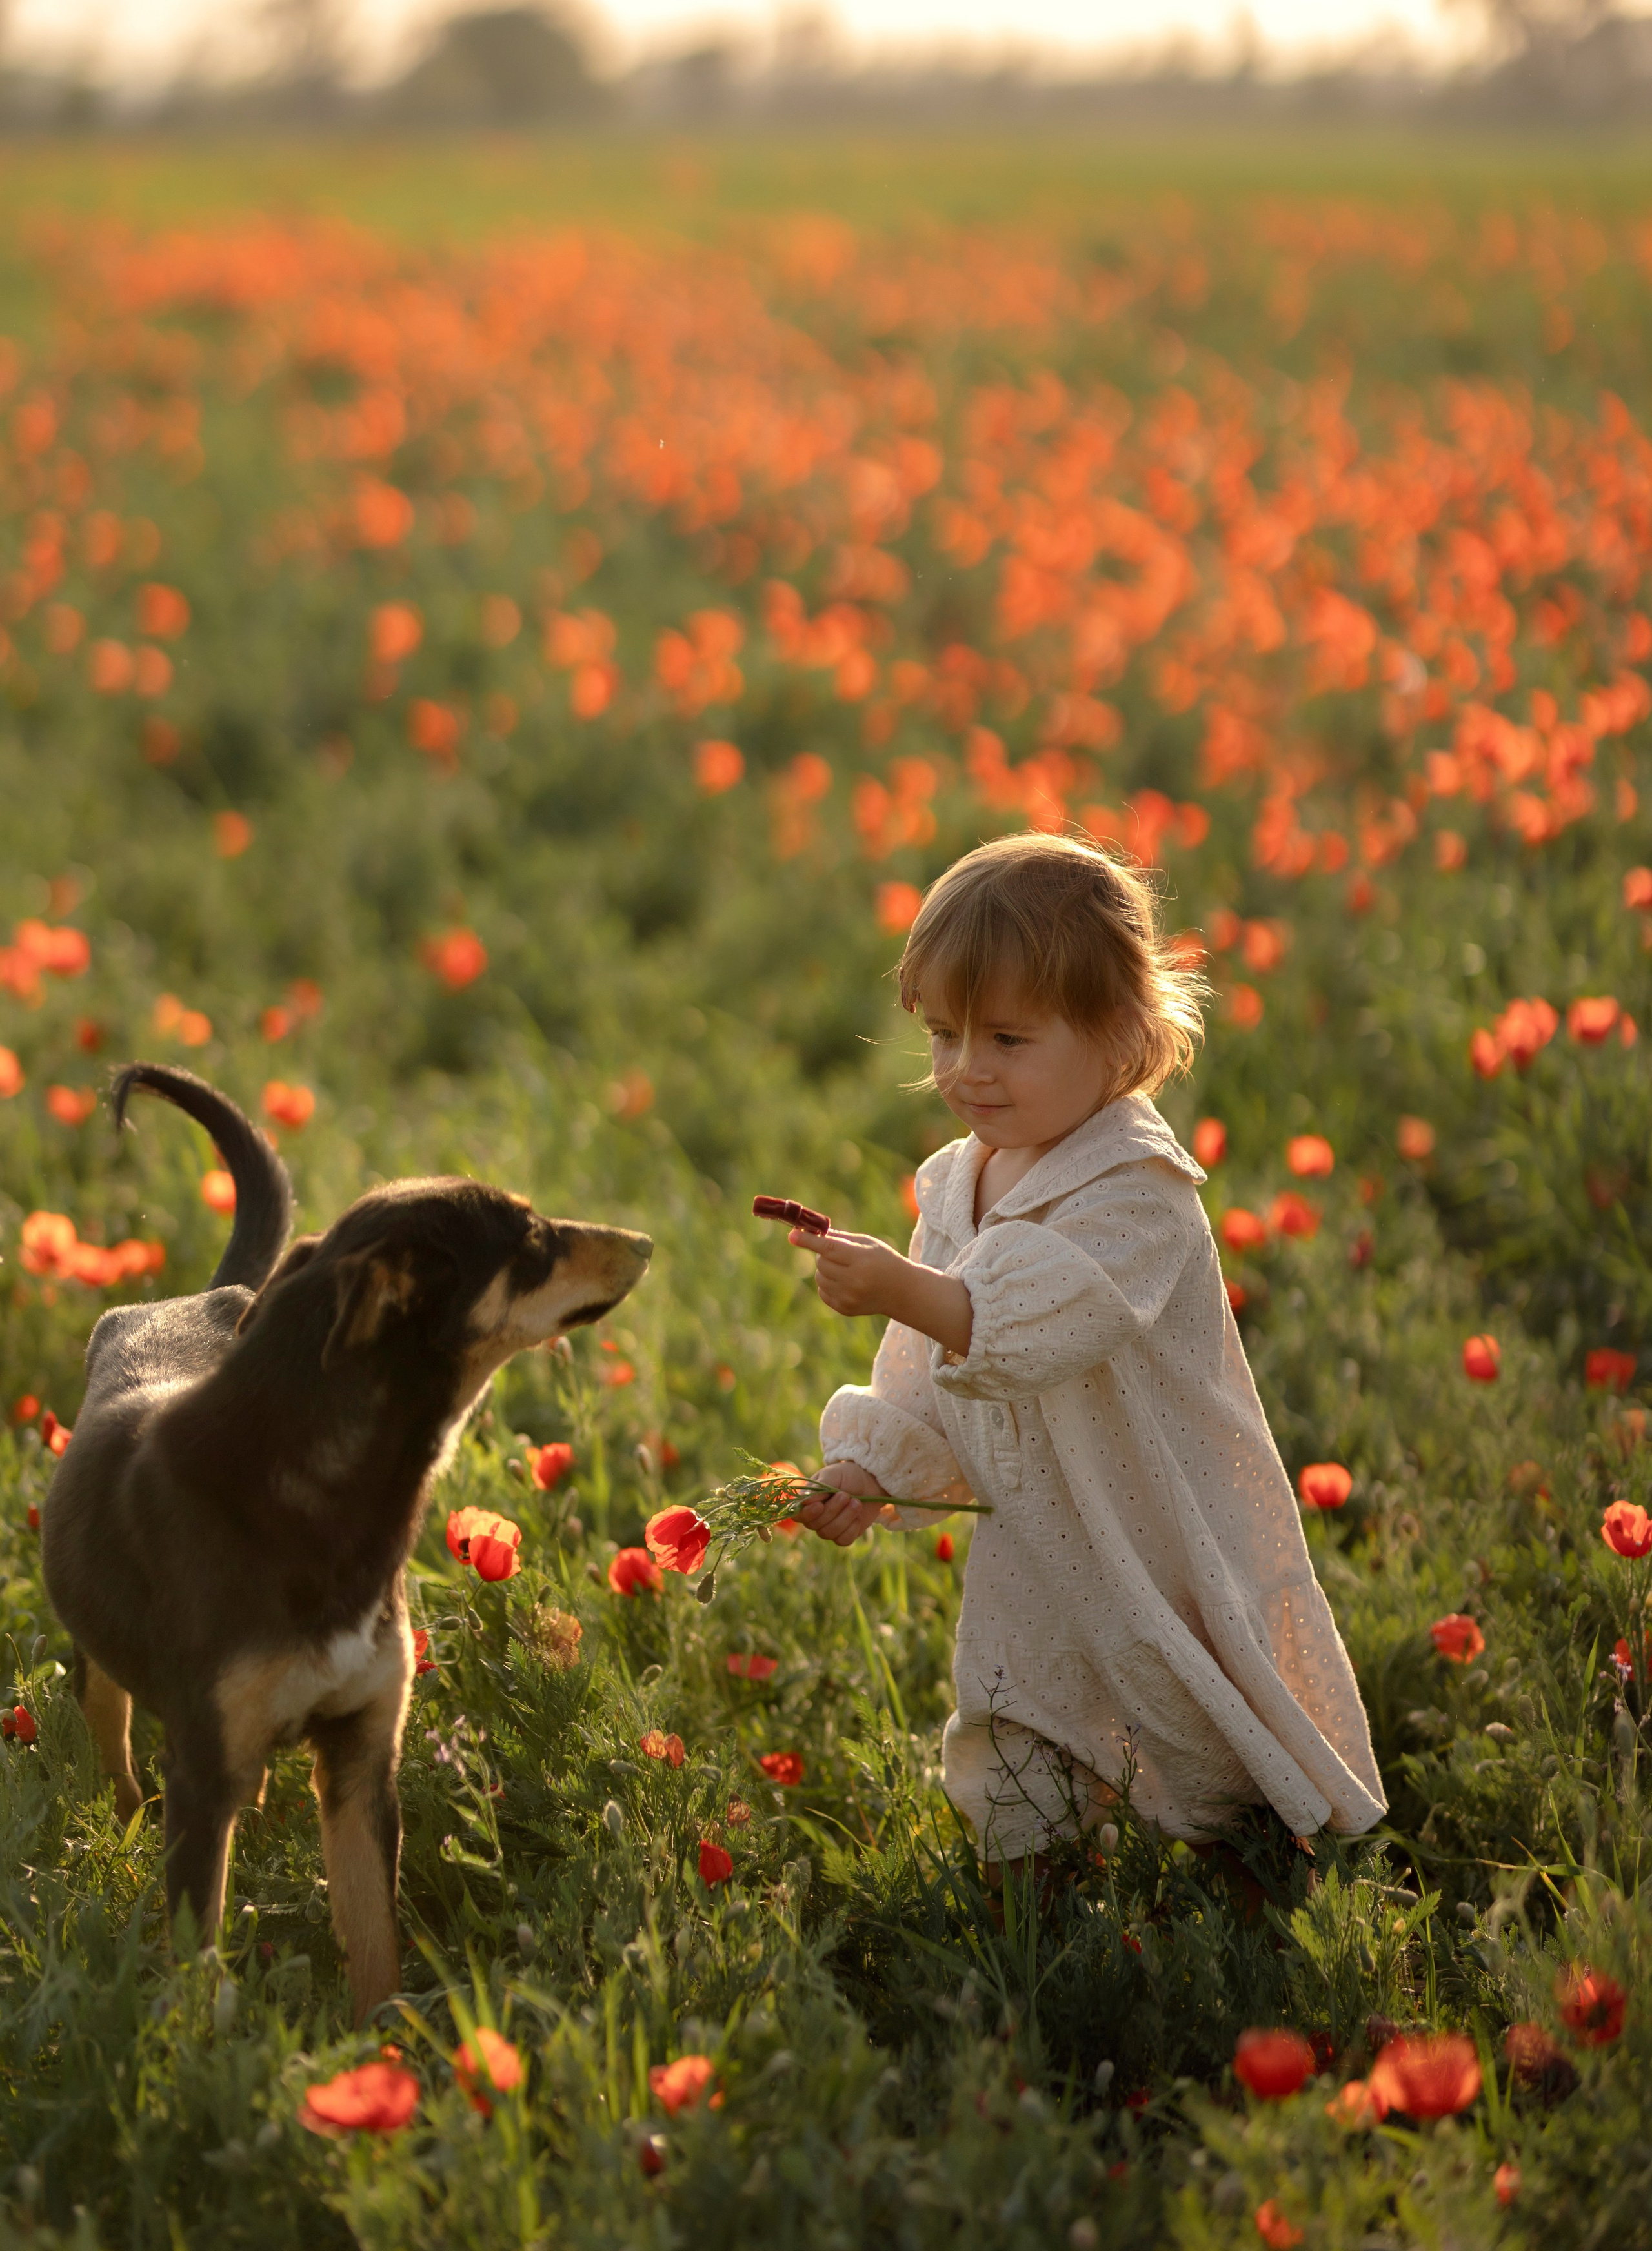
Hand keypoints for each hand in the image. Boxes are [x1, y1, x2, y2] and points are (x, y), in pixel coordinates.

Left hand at [788, 1226, 908, 1317]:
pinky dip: (828, 1284)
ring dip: (825, 1270)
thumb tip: (811, 1232)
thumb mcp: (867, 1243)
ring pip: (819, 1277)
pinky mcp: (844, 1309)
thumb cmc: (883, 1260)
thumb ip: (839, 1238)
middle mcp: (854, 1280)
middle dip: (823, 1255)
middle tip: (839, 1255)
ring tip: (845, 1269)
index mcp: (861, 1260)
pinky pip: (823, 1291)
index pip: (829, 1248)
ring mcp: (849, 1297)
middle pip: (821, 1262)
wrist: (901, 1291)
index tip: (791, 1235)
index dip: (809, 1241)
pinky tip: (846, 1282)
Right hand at [796, 1459, 897, 1547]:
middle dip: (832, 1510)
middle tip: (845, 1495)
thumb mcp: (832, 1475)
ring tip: (856, 1502)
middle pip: (815, 1525)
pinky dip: (852, 1528)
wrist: (870, 1481)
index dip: (807, 1514)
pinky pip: (843, 1540)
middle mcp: (816, 1517)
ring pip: (829, 1533)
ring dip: (845, 1517)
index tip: (820, 1505)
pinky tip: (859, 1516)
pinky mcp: (844, 1535)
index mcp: (808, 1501)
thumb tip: (803, 1502)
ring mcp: (830, 1527)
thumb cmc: (847, 1475)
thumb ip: (818, 1489)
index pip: (799, 1515)